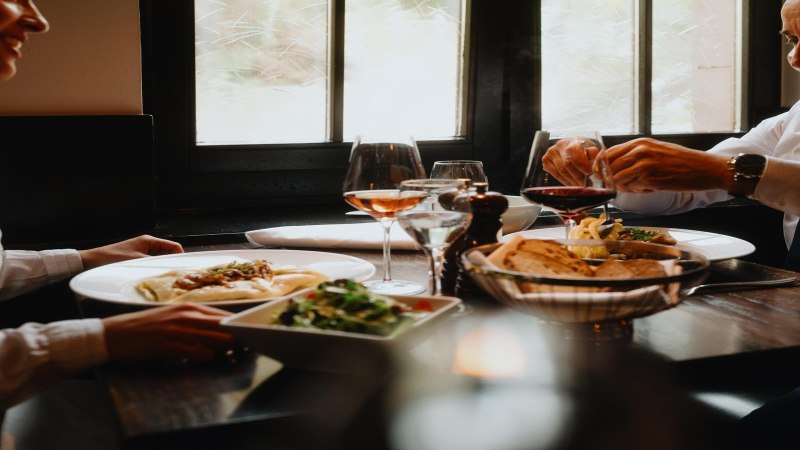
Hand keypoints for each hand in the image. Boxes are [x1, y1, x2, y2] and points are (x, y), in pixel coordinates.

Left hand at [79, 235, 183, 269]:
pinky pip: (151, 264)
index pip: (173, 246)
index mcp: (149, 241)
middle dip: (173, 263)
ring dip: (163, 267)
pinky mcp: (136, 259)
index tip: (184, 267)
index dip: (181, 256)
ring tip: (167, 277)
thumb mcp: (135, 261)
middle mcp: (147, 245)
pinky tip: (154, 278)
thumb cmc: (111, 258)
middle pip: (168, 253)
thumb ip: (153, 264)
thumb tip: (169, 269)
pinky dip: (155, 269)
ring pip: (160, 260)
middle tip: (178, 275)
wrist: (91, 261)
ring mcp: (141, 252)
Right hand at [102, 303, 234, 361]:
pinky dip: (206, 357)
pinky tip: (205, 359)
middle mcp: (186, 316)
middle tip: (247, 346)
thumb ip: (193, 320)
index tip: (248, 334)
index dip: (237, 326)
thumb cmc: (144, 326)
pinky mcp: (170, 346)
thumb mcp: (171, 316)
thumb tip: (217, 328)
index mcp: (188, 307)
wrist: (115, 333)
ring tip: (232, 354)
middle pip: (223, 326)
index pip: (222, 316)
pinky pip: (197, 353)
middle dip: (237, 337)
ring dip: (226, 348)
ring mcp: (178, 330)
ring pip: (214, 339)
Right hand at [541, 137, 599, 185]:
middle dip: (577, 176)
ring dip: (570, 180)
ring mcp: (551, 152)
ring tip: (578, 185)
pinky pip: (554, 173)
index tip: (589, 173)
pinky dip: (563, 180)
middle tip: (585, 184)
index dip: (582, 165)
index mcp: (573, 141)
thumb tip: (593, 154)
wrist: (573, 147)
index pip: (575, 153)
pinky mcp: (545, 159)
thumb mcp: (592, 150)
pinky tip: (569, 183)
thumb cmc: (584, 150)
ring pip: (560, 170)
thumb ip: (593, 153)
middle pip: (567, 164)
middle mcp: (560, 144)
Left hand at [599, 138, 730, 192]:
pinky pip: (632, 188)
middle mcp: (639, 151)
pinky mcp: (650, 179)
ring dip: (625, 186)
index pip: (608, 154)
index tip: (603, 175)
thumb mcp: (655, 149)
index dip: (601, 167)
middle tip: (622, 184)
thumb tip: (613, 165)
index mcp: (639, 143)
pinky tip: (651, 187)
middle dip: (611, 179)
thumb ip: (635, 154)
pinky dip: (638, 191)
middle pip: (609, 168)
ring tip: (641, 185)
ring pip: (618, 180)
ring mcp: (644, 165)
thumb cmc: (680, 160)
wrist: (704, 168)